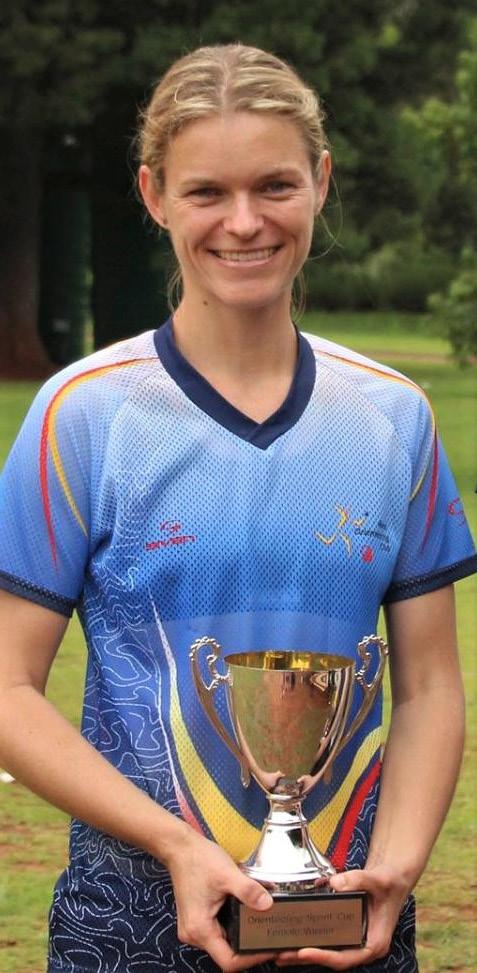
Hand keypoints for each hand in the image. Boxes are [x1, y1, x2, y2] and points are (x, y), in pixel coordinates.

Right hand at [167, 829, 275, 970]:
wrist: (180, 848)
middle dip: (249, 945)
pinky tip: (244, 913)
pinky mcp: (197, 920)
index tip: (268, 948)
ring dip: (241, 934)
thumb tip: (268, 905)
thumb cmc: (198, 860)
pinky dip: (233, 924)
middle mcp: (194, 934)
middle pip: (227, 953)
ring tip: (260, 922)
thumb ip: (249, 891)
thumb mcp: (228, 874)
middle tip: (269, 935)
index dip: (251, 958)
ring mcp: (194, 928)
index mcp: (200, 929)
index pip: (229, 961)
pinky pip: (218, 930)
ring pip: (223, 942)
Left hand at [274, 865, 409, 967]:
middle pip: (332, 959)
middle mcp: (364, 947)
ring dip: (305, 953)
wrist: (394, 878)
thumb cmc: (390, 881)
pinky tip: (293, 938)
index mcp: (375, 943)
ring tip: (279, 952)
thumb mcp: (379, 879)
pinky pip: (328, 941)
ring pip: (328, 952)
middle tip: (280, 955)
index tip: (304, 952)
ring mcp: (356, 941)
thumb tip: (335, 883)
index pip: (346, 958)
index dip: (325, 958)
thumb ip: (359, 879)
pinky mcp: (348, 933)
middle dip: (307, 958)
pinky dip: (312, 941)